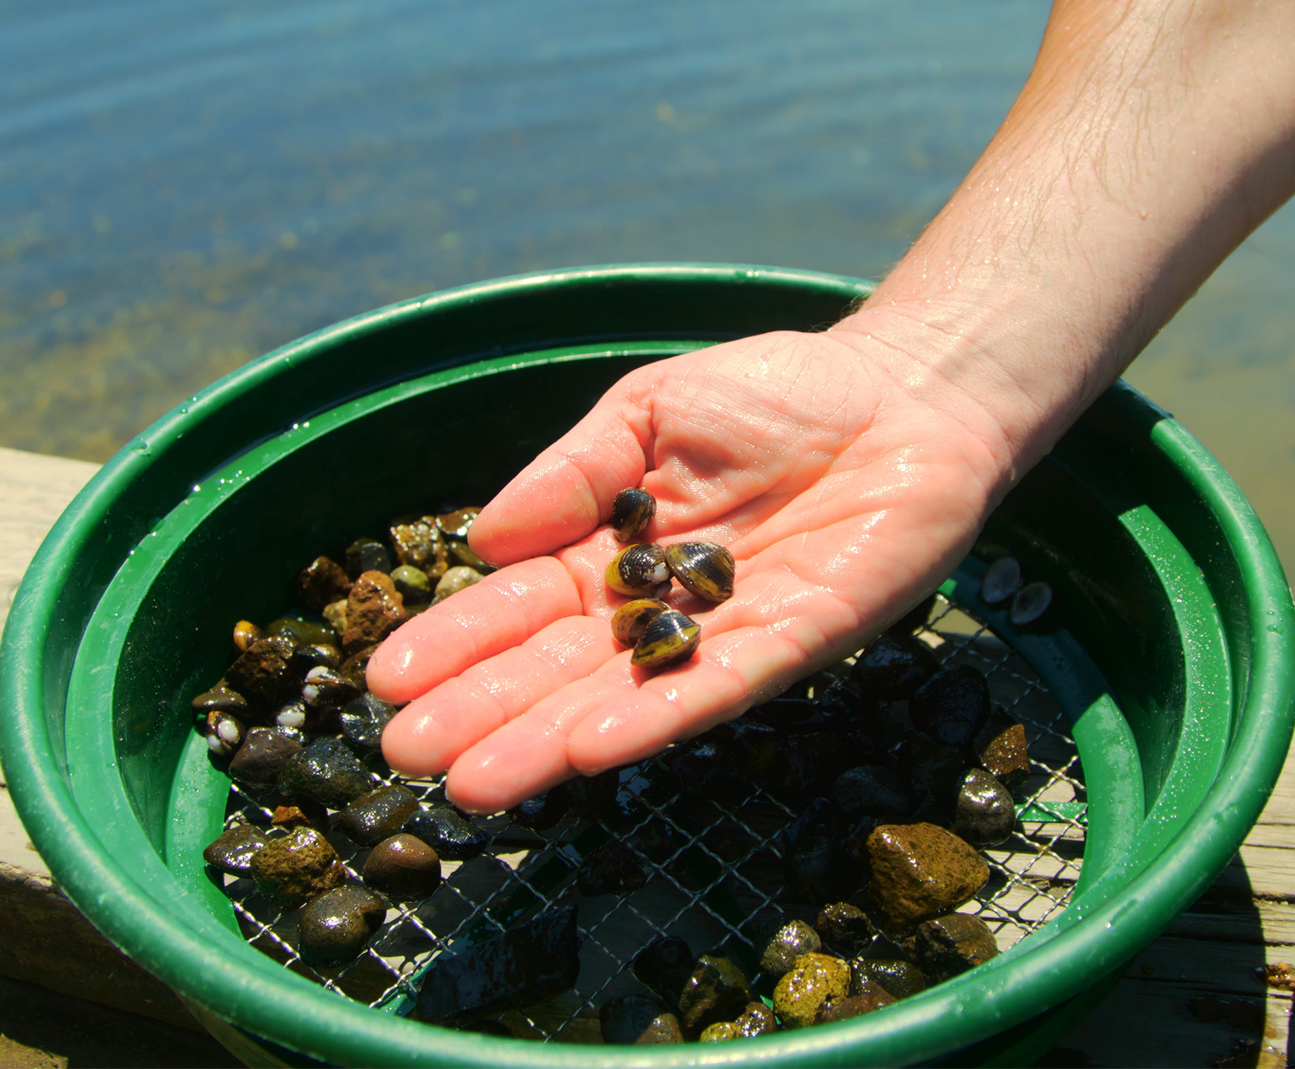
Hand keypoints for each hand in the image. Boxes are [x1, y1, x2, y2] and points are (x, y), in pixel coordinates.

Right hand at [366, 323, 1009, 812]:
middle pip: (558, 669)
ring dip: (549, 742)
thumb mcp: (649, 410)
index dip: (458, 642)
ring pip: (625, 698)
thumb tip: (482, 540)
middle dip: (484, 713)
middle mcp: (659, 609)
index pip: (521, 607)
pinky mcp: (797, 640)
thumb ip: (572, 473)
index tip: (389, 679)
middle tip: (408, 757)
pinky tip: (593, 750)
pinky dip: (658, 719)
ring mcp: (724, 633)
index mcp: (612, 553)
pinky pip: (720, 687)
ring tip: (477, 783)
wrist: (905, 394)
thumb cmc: (778, 396)